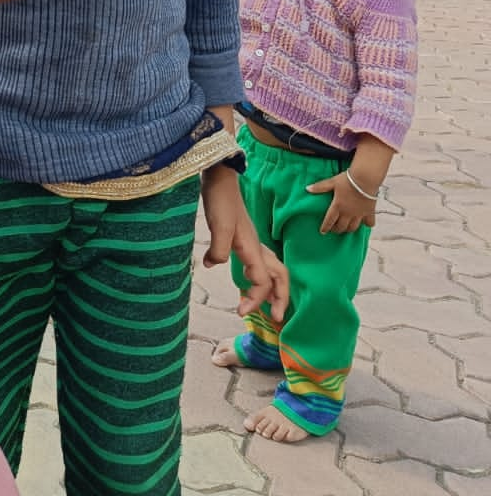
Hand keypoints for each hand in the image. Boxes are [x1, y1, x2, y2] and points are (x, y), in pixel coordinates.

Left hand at [201, 165, 289, 320]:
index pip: (263, 280)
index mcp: (252, 247)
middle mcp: (256, 246)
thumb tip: (213, 264)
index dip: (256, 299)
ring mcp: (251, 241)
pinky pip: (257, 262)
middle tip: (277, 318)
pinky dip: (257, 276)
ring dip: (272, 289)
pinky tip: (242, 279)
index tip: (242, 312)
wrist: (219, 177)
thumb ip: (218, 248)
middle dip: (281, 298)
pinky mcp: (243, 237)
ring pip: (271, 270)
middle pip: (279, 277)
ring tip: (267, 305)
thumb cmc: (220, 199)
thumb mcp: (218, 225)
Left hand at [307, 171, 376, 232]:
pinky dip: (367, 225)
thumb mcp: (332, 182)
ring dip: (348, 229)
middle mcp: (348, 213)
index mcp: (337, 206)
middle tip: (334, 229)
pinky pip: (369, 223)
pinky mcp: (369, 212)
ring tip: (345, 228)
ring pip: (353, 227)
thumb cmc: (347, 180)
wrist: (365, 178)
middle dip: (336, 229)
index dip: (325, 227)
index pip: (329, 220)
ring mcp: (359, 214)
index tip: (323, 232)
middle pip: (341, 226)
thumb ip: (320, 187)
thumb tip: (307, 188)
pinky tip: (365, 224)